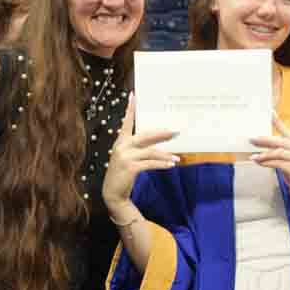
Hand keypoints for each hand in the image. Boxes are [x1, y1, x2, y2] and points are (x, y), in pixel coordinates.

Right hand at [103, 97, 178, 213]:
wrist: (113, 193)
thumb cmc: (122, 174)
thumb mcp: (127, 158)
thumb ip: (138, 149)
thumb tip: (158, 143)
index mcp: (120, 141)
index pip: (126, 122)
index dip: (130, 109)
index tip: (133, 96)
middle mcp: (122, 146)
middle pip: (146, 136)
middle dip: (162, 134)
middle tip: (175, 132)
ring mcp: (125, 156)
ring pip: (151, 152)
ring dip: (165, 155)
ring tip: (177, 158)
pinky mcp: (130, 167)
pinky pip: (150, 164)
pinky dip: (161, 164)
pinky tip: (170, 165)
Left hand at [251, 115, 289, 217]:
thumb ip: (284, 152)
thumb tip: (266, 146)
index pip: (289, 132)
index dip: (279, 123)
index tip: (271, 114)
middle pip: (281, 141)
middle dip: (265, 140)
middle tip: (252, 139)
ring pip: (278, 152)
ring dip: (263, 154)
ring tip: (253, 156)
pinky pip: (278, 163)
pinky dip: (267, 162)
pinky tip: (259, 162)